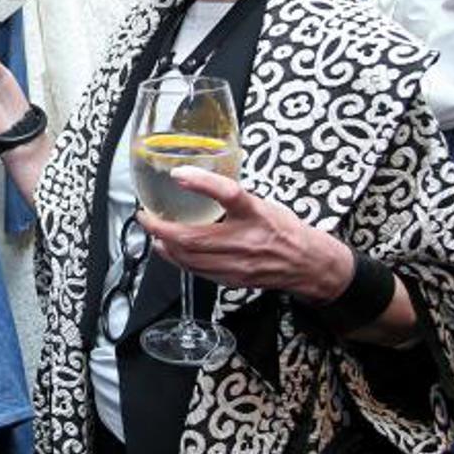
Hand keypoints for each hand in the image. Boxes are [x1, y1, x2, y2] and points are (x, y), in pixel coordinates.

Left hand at [137, 166, 354, 302]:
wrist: (306, 264)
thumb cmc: (285, 230)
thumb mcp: (263, 203)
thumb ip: (232, 198)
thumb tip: (199, 183)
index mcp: (256, 214)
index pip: (229, 194)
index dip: (202, 183)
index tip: (178, 174)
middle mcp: (246, 240)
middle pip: (194, 237)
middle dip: (161, 227)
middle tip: (146, 216)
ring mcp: (237, 264)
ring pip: (189, 258)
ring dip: (164, 245)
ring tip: (154, 233)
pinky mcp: (232, 280)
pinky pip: (196, 271)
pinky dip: (178, 259)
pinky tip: (170, 250)